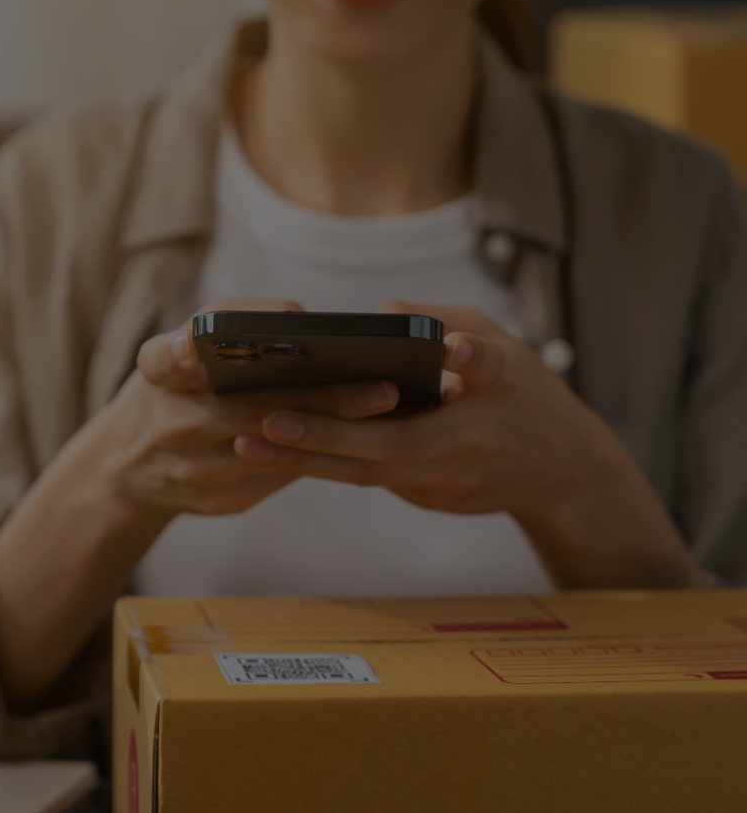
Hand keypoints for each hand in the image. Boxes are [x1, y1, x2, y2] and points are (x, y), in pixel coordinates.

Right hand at [0, 299, 399, 705]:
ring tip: (388, 413)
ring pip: (277, 452)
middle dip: (323, 400)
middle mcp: (171, 424)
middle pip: (256, 410)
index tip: (273, 330)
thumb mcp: (171, 355)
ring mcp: (195, 472)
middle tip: (382, 389)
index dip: (206, 346)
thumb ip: (221, 329)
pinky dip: (319, 458)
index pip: (174, 356)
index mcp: (156, 374)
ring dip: (333, 434)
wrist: (125, 470)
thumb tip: (299, 321)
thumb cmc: (168, 393)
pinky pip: (280, 479)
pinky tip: (361, 442)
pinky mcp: (217, 502)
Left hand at [234, 302, 706, 588]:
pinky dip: (323, 465)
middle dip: (327, 437)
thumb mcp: (506, 345)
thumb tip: (380, 314)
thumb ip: (448, 324)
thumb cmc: (526, 393)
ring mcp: (446, 481)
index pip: (485, 376)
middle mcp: (469, 445)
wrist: (562, 474)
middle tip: (268, 421)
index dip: (468, 364)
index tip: (446, 355)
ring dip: (307, 461)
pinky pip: (369, 478)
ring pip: (368, 474)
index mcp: (501, 394)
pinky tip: (275, 450)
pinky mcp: (427, 497)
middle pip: (392, 447)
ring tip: (250, 441)